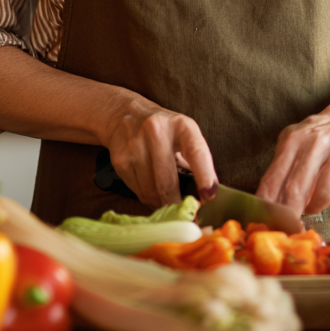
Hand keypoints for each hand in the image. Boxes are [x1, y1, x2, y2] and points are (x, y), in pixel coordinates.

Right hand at [102, 98, 217, 207]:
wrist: (125, 114)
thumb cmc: (164, 130)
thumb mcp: (185, 135)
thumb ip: (197, 161)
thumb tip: (208, 196)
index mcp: (181, 125)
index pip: (196, 152)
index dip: (204, 176)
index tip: (209, 197)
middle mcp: (156, 131)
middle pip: (168, 181)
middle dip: (178, 204)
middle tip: (186, 216)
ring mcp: (135, 145)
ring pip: (151, 191)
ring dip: (162, 204)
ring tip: (168, 203)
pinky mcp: (120, 160)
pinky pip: (138, 191)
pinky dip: (148, 199)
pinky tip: (153, 192)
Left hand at [256, 111, 329, 215]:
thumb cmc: (319, 139)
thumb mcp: (295, 143)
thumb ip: (281, 167)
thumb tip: (268, 203)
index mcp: (294, 139)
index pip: (274, 178)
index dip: (269, 205)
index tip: (268, 221)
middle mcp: (317, 142)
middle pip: (296, 188)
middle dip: (290, 213)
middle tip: (289, 225)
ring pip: (324, 193)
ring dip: (315, 208)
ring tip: (313, 207)